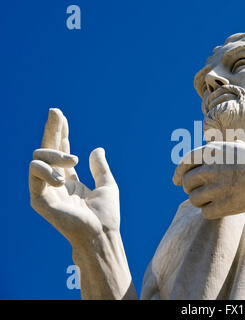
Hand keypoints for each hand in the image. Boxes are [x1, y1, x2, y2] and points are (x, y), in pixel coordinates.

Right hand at [29, 108, 119, 247]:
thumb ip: (100, 167)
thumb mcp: (107, 185)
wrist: (101, 233)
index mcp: (70, 180)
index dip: (61, 133)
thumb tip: (97, 149)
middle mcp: (55, 182)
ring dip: (55, 154)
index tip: (60, 115)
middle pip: (47, 150)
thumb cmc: (106, 215)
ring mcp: (46, 190)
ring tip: (73, 162)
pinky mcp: (38, 198)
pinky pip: (34, 174)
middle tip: (56, 111)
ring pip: (37, 159)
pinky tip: (62, 177)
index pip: (61, 152)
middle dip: (51, 129)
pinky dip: (46, 169)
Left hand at [172, 140, 244, 218]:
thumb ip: (215, 150)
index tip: (176, 180)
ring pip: (193, 199)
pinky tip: (220, 206)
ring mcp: (215, 188)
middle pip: (186, 182)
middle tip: (199, 191)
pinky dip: (210, 211)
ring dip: (200, 200)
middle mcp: (210, 169)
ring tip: (212, 198)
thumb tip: (197, 156)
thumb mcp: (235, 147)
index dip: (178, 172)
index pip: (185, 162)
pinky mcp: (221, 206)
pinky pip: (204, 212)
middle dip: (190, 188)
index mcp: (212, 153)